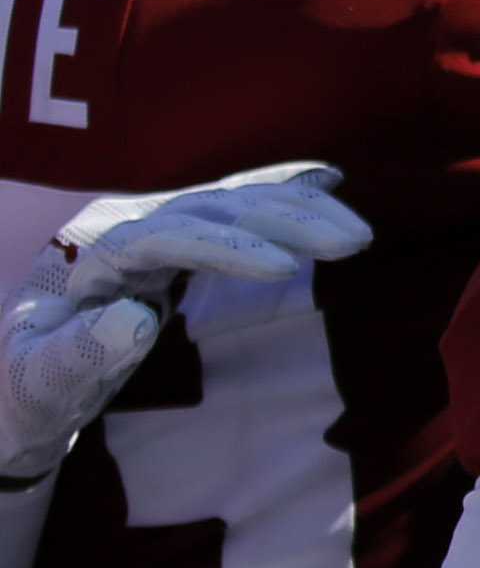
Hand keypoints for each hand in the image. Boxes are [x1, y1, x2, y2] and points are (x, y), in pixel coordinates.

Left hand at [1, 166, 371, 482]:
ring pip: (230, 203)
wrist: (28, 381)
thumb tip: (136, 317)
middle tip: (353, 242)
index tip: (283, 270)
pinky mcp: (177, 240)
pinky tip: (327, 180)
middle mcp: (123, 227)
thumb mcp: (41, 381)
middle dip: (284, 218)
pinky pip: (234, 208)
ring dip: (297, 209)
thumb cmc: (31, 387)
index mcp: (89, 256)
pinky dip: (281, 192)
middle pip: (210, 207)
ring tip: (358, 233)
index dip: (225, 246)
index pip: (165, 235)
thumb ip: (77, 352)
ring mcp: (152, 229)